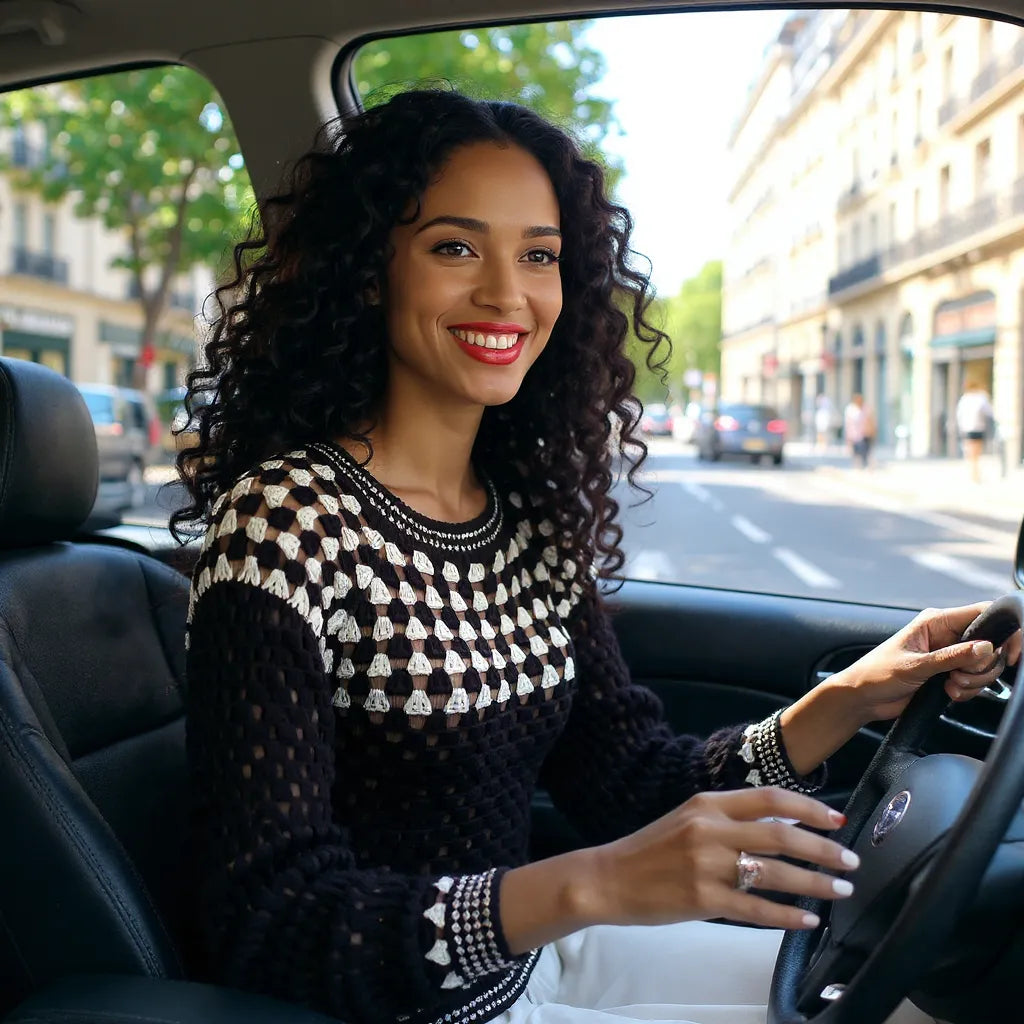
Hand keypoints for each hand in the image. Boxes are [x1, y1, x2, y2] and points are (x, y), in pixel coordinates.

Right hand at [587, 788, 858, 931]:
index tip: (837, 820)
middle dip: (823, 848)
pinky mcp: (702, 899)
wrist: (609, 878)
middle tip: (851, 860)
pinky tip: (808, 920)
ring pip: (774, 873)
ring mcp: (706, 865)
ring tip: (841, 890)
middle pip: (780, 835)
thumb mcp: (689, 818)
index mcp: (708, 804)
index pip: (770, 799)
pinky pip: (756, 910)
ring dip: (815, 882)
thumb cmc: (651, 849)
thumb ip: (730, 819)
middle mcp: (710, 829)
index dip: (809, 807)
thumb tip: (783, 827)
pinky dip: (787, 916)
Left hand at [843, 602, 1021, 721]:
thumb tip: (986, 648)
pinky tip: (948, 693)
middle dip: (982, 667)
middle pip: (991, 644)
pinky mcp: (949, 673)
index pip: (983, 614)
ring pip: (986, 665)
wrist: (862, 698)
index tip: (1008, 655)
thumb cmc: (876, 674)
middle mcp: (946, 634)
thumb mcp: (915, 665)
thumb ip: (951, 657)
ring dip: (974, 681)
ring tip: (949, 686)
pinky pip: (975, 681)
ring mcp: (949, 654)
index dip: (1003, 632)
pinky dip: (968, 690)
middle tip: (959, 677)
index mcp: (936, 621)